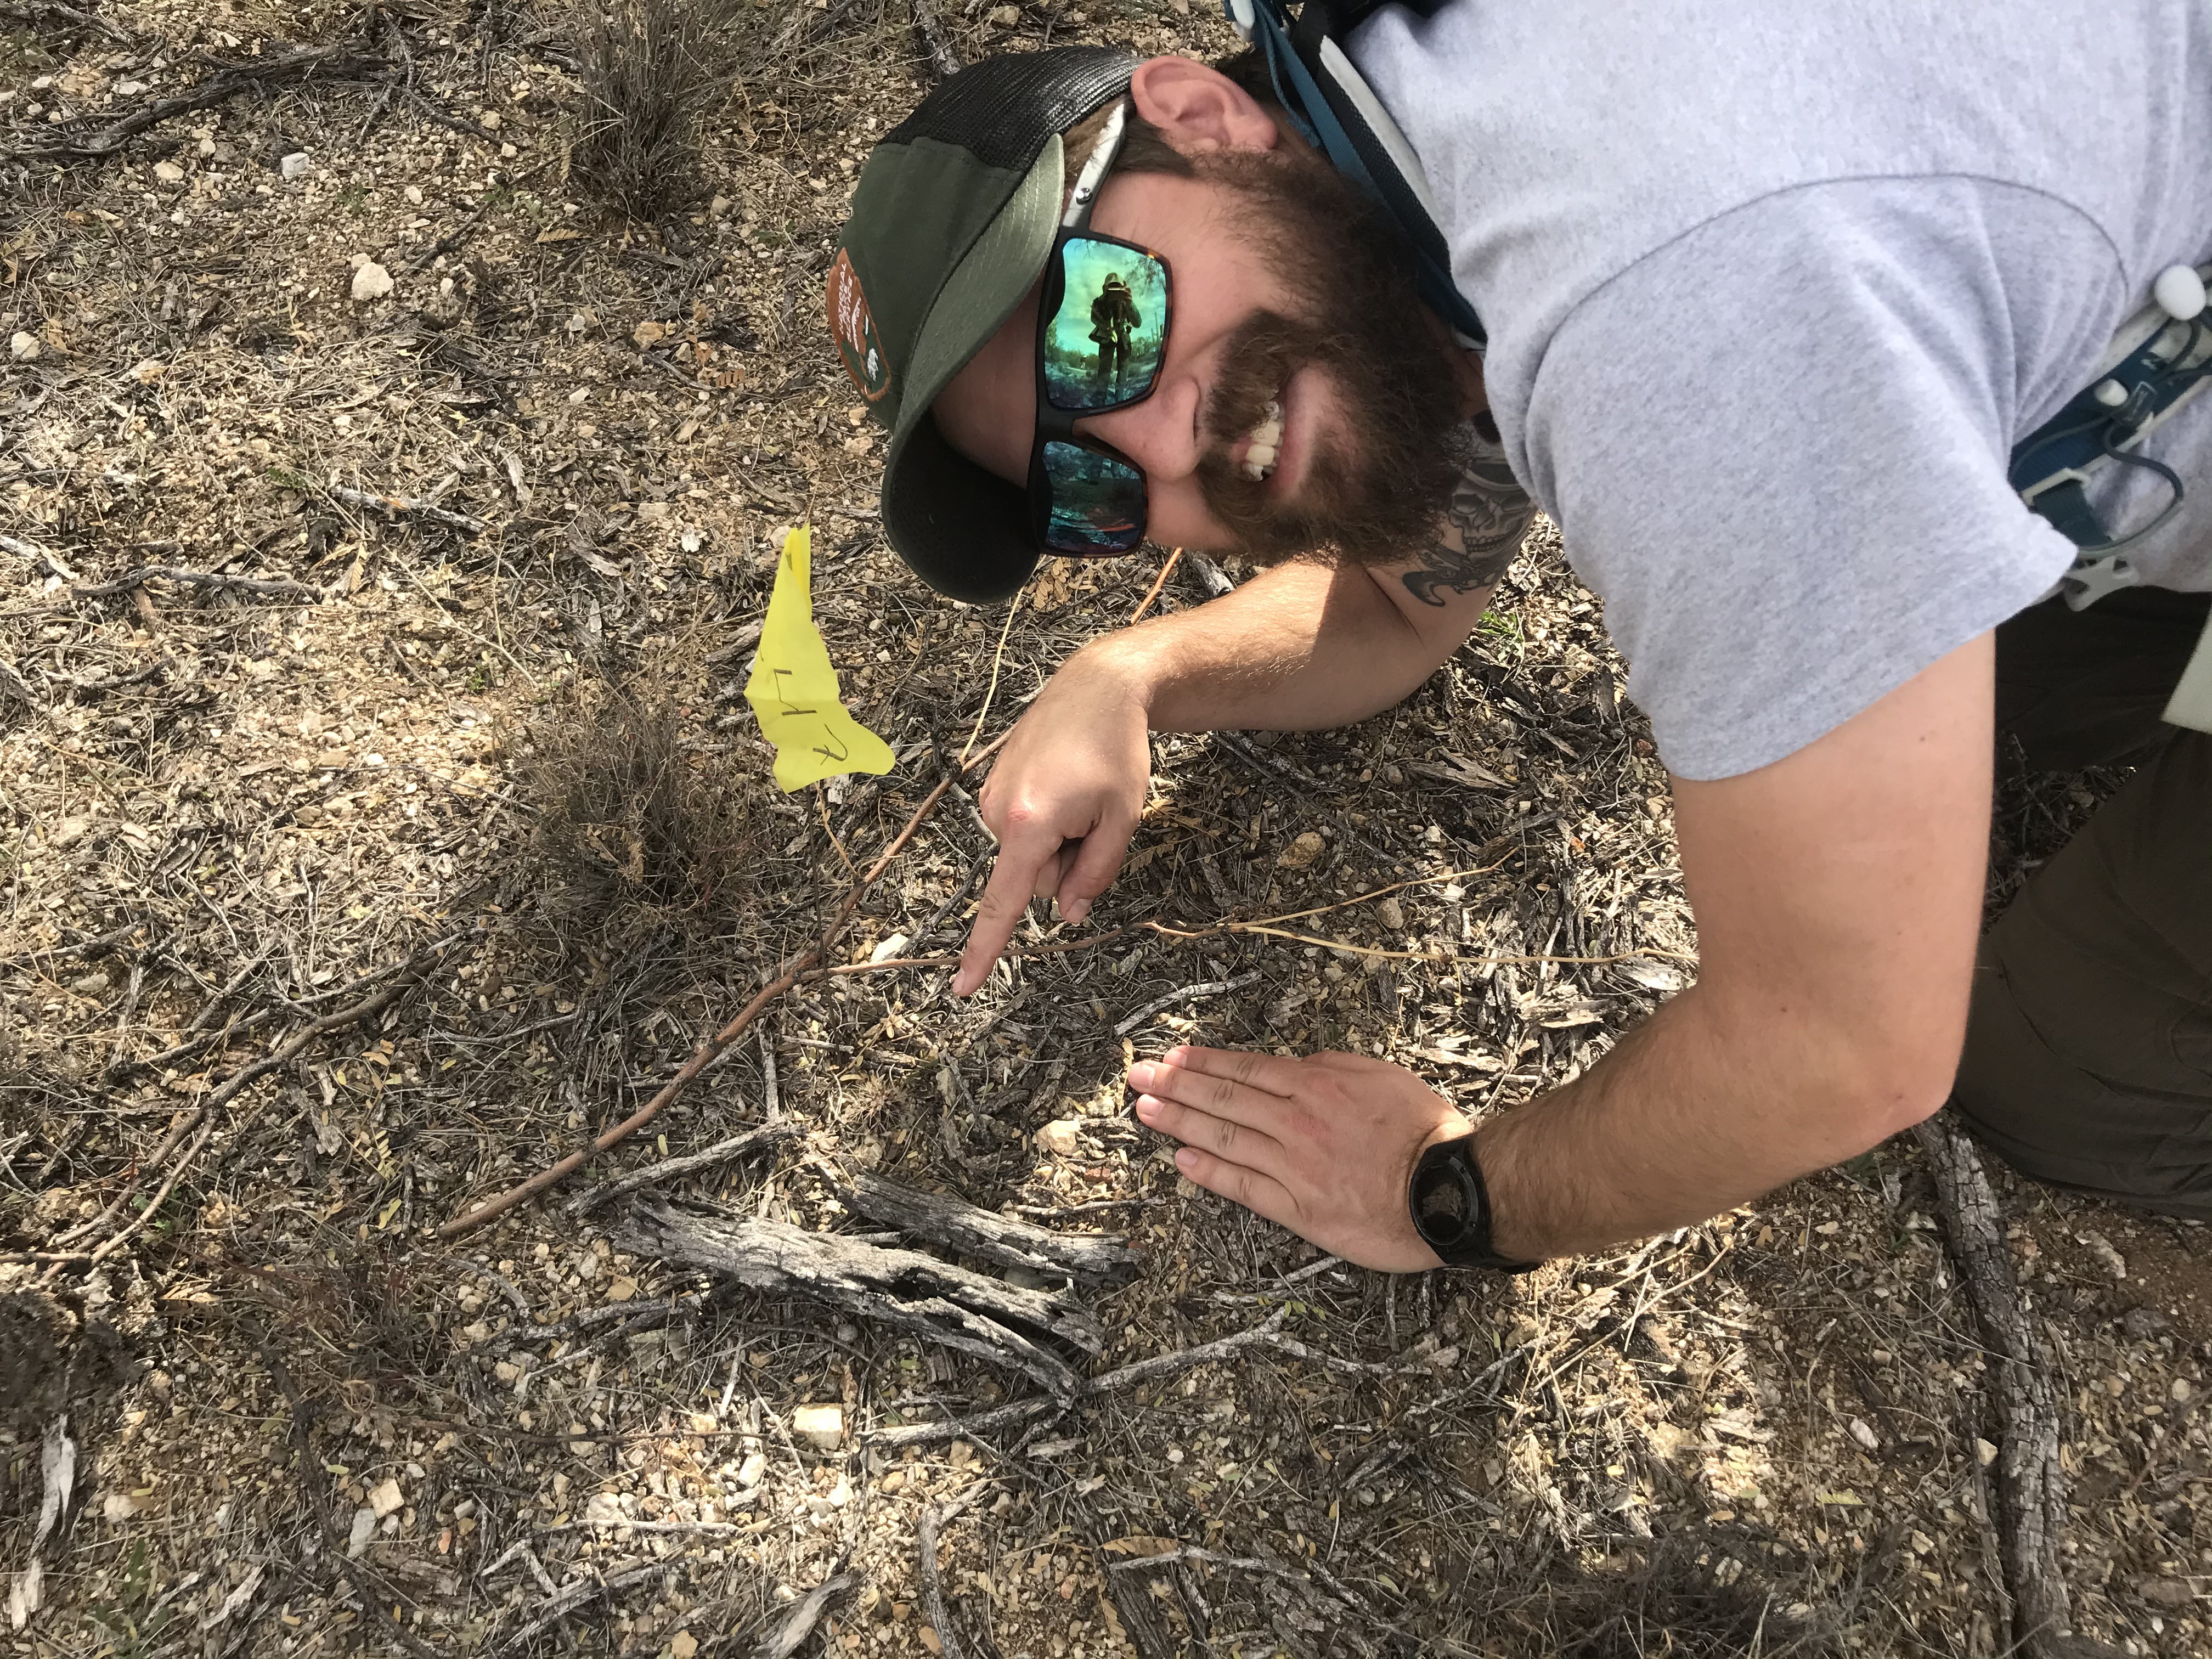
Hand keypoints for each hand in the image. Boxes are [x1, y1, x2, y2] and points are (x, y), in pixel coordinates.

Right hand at [953, 654, 1152, 995]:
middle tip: (1095, 817)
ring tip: (1080, 794)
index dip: (985, 949)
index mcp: (1029, 825)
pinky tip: (1066, 785)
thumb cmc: (1116, 750)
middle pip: (1034, 878)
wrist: (1096, 687)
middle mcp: (997, 812)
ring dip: (1058, 839)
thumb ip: (1095, 875)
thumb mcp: (1122, 819)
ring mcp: (990, 798)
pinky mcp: (992, 787)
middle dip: (1066, 863)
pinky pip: (1022, 830)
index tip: (963, 987)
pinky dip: (1046, 821)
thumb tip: (1068, 915)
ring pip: (1029, 854)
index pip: (1004, 902)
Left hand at [1127, 1045, 1474, 1272]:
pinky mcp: (1300, 1210)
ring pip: (1225, 1139)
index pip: (1246, 1069)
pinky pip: (1244, 1188)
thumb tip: (1293, 1065)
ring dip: (1181, 1123)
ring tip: (1146, 1111)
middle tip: (1138, 1076)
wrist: (1452, 1191)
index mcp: (1316, 1086)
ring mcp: (1293, 1168)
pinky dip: (1209, 1173)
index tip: (1171, 1056)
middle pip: (1224, 1098)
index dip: (1203, 1062)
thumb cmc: (1424, 1132)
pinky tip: (1182, 1160)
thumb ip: (1330, 1066)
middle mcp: (1296, 1123)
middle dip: (1175, 1085)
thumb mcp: (1380, 1076)